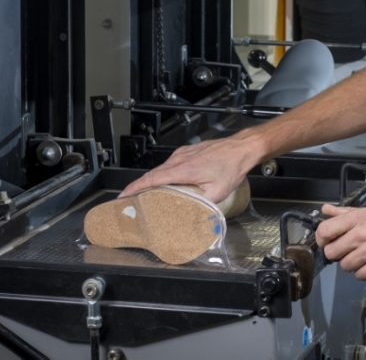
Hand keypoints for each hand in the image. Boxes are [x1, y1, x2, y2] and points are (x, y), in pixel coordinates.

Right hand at [119, 135, 259, 202]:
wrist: (241, 148)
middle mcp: (179, 159)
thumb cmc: (231, 166)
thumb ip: (200, 204)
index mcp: (183, 169)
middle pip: (153, 174)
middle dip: (139, 187)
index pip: (151, 179)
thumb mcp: (217, 192)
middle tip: (132, 200)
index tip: (123, 196)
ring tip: (148, 194)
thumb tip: (192, 216)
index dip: (134, 188)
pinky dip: (164, 174)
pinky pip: (170, 164)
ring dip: (153, 180)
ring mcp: (183, 153)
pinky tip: (168, 183)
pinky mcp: (188, 151)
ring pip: (162, 169)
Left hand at [316, 204, 365, 279]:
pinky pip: (359, 275)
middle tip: (348, 251)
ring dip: (352, 264)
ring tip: (364, 257)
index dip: (322, 239)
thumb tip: (326, 210)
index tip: (326, 242)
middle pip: (331, 251)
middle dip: (337, 254)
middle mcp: (362, 234)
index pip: (325, 230)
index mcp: (359, 218)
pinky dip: (364, 272)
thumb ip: (347, 213)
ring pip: (344, 265)